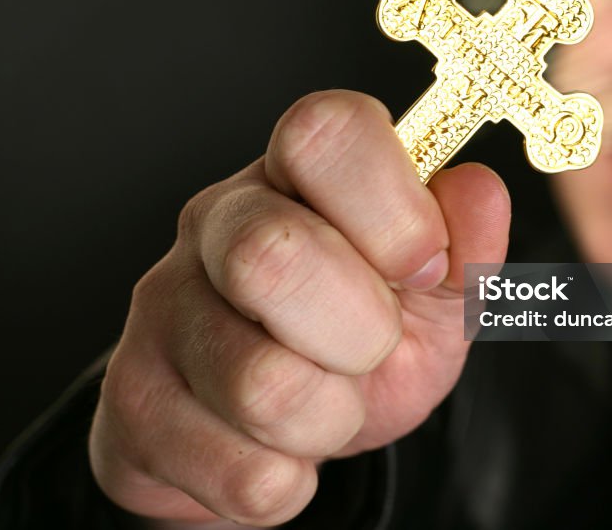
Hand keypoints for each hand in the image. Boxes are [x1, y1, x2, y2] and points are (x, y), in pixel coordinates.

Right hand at [89, 90, 510, 525]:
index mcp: (294, 175)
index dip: (393, 206)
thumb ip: (464, 246)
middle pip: (275, 256)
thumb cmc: (351, 341)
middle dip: (361, 333)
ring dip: (329, 419)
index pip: (326, 131)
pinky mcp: (133, 398)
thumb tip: (477, 188)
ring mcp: (162, 308)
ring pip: (263, 385)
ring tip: (324, 401)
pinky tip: (279, 448)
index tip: (421, 266)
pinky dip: (290, 480)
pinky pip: (243, 474)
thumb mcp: (429, 296)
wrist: (263, 428)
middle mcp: (215, 222)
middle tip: (368, 348)